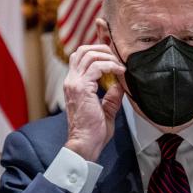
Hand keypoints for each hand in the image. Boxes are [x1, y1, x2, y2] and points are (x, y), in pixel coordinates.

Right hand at [62, 44, 125, 161]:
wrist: (86, 144)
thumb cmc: (94, 132)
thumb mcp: (106, 109)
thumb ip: (112, 96)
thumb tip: (120, 84)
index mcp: (74, 84)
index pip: (81, 58)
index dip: (98, 53)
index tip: (115, 60)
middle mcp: (71, 81)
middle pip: (83, 50)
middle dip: (102, 49)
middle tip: (118, 59)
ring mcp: (74, 83)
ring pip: (89, 54)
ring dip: (108, 57)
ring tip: (120, 66)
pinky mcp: (82, 88)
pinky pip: (97, 66)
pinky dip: (110, 66)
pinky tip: (120, 72)